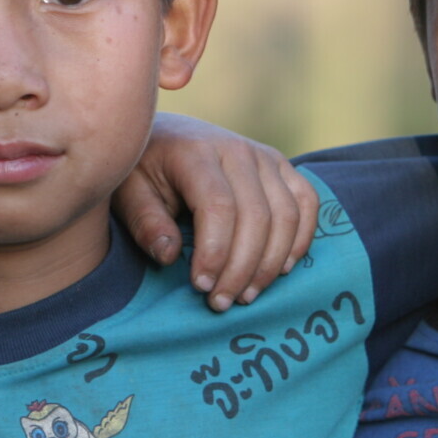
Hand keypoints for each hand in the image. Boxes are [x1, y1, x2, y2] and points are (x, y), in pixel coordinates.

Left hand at [113, 113, 317, 310]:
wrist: (166, 135)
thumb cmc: (143, 170)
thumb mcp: (130, 192)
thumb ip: (146, 222)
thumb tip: (169, 257)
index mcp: (195, 152)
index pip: (219, 207)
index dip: (215, 252)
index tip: (201, 286)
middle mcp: (237, 150)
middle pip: (257, 216)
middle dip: (242, 268)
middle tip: (222, 302)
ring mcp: (264, 156)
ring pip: (286, 214)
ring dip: (272, 262)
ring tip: (247, 295)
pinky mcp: (281, 165)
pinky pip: (307, 201)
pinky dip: (301, 238)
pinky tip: (283, 269)